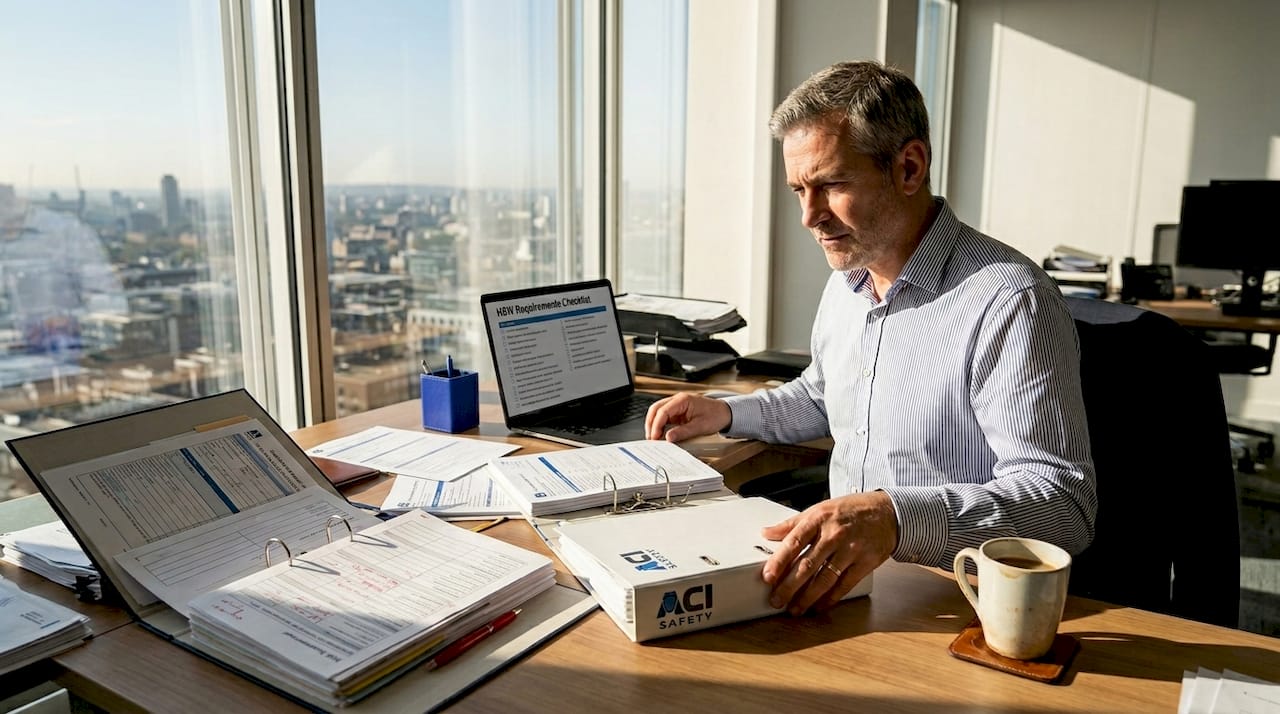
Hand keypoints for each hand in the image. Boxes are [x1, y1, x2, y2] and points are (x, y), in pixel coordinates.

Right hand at [644, 392, 730, 440]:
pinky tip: (662, 436)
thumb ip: (683, 432)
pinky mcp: (678, 413)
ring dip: (655, 425)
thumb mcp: (700, 426)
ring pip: (658, 413)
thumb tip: (668, 438)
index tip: (655, 437)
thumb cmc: (716, 415)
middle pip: (656, 410)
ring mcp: (677, 406)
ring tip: (656, 439)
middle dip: (651, 424)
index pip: (662, 411)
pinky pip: (665, 418)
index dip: (656, 425)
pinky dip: (661, 427)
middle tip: (651, 439)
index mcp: (682, 400)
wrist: (725, 413)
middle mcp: (677, 401)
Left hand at [761, 492, 896, 614]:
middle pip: (808, 565)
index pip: (794, 542)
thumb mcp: (819, 509)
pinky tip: (819, 606)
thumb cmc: (850, 510)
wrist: (886, 512)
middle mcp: (834, 535)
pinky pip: (844, 585)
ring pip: (825, 578)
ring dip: (808, 597)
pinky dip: (830, 598)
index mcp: (819, 519)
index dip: (779, 561)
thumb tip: (767, 533)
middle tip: (777, 600)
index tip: (768, 577)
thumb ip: (792, 524)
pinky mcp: (865, 563)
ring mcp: (851, 550)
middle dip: (789, 586)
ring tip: (795, 609)